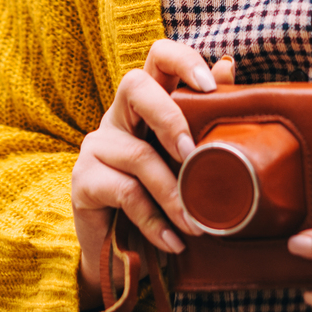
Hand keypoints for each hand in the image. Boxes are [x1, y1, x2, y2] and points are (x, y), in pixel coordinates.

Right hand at [72, 41, 235, 307]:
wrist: (122, 254)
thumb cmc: (160, 197)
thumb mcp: (185, 160)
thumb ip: (203, 116)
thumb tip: (228, 64)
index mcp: (146, 103)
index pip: (157, 57)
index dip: (182, 60)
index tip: (212, 86)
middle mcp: (117, 116)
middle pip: (134, 85)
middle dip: (169, 116)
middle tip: (193, 154)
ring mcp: (96, 145)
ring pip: (139, 154)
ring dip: (174, 193)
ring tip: (197, 224)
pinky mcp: (83, 180)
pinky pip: (125, 193)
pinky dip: (155, 221)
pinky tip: (172, 240)